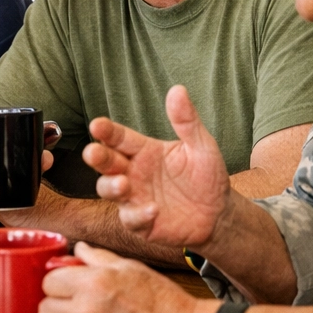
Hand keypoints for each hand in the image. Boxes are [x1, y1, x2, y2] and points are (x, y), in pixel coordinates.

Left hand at [39, 242, 213, 312]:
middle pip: (44, 311)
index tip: (67, 287)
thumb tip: (78, 249)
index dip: (58, 283)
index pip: (48, 282)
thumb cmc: (163, 302)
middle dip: (56, 307)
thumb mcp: (132, 269)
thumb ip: (98, 258)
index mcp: (93, 285)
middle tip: (71, 308)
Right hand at [89, 86, 233, 248]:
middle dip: (96, 157)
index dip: (106, 131)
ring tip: (123, 183)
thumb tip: (178, 90)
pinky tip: (152, 209)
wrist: (219, 214)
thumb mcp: (201, 146)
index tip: (97, 124)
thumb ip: (187, 121)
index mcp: (143, 150)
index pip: (119, 137)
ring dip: (111, 186)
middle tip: (93, 152)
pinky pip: (131, 219)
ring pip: (108, 190)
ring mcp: (134, 198)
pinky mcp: (141, 223)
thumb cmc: (207, 177)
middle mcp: (133, 172)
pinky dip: (138, 215)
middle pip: (106, 162)